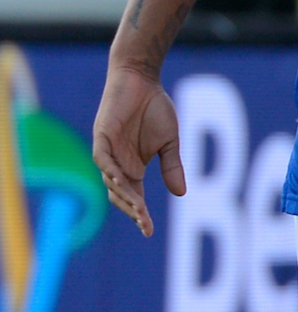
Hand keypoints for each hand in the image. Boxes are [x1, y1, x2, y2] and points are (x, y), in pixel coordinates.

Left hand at [90, 66, 184, 238]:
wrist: (142, 80)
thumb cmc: (155, 109)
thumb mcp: (170, 142)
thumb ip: (172, 166)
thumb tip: (181, 194)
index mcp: (133, 168)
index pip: (135, 197)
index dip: (140, 214)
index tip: (149, 231)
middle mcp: (118, 164)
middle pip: (120, 195)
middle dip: (131, 210)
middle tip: (144, 221)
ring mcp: (108, 151)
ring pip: (110, 180)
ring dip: (123, 194)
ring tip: (138, 207)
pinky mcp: (101, 136)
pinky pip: (102, 159)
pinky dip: (110, 171)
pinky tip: (122, 181)